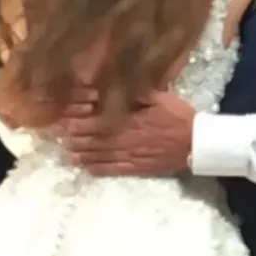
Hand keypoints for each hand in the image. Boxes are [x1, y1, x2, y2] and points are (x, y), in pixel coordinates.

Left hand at [59, 89, 194, 175]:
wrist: (196, 143)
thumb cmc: (178, 116)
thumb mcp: (159, 96)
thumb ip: (137, 92)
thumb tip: (114, 86)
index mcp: (130, 120)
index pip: (98, 121)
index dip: (80, 121)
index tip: (65, 118)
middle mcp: (126, 139)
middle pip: (94, 139)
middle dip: (75, 137)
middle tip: (59, 136)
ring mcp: (130, 155)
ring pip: (100, 155)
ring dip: (82, 153)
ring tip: (66, 151)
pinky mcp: (136, 167)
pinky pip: (113, 169)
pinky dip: (98, 168)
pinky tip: (86, 167)